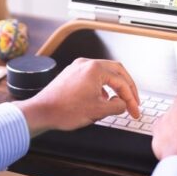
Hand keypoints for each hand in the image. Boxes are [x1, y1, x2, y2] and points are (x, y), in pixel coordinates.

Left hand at [14, 58, 140, 136]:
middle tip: (134, 100)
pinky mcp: (70, 74)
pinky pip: (92, 77)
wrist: (41, 112)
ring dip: (114, 86)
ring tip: (119, 102)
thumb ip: (117, 106)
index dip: (131, 98)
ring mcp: (77, 67)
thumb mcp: (98, 111)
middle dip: (127, 87)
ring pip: (104, 73)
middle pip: (116, 71)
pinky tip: (102, 99)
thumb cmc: (64, 110)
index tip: (135, 110)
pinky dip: (101, 87)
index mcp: (95, 69)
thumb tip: (123, 104)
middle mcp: (86, 64)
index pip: (121, 81)